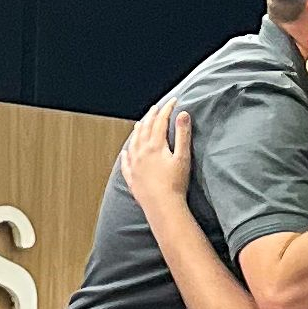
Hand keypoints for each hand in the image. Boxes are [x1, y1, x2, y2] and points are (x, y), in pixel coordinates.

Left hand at [120, 101, 193, 216]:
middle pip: (145, 129)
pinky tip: (124, 152)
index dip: (167, 110)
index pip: (160, 122)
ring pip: (133, 143)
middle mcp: (141, 153)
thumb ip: (182, 134)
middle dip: (151, 117)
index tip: (173, 102)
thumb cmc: (175, 183)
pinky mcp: (132, 179)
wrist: (163, 206)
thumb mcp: (182, 157)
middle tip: (156, 108)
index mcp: (154, 146)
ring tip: (140, 123)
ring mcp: (134, 166)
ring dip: (137, 131)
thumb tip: (183, 114)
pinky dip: (125, 155)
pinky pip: (126, 163)